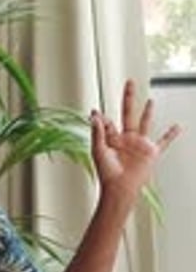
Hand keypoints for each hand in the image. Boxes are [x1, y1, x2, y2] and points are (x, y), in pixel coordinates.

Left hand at [90, 79, 179, 202]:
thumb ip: (97, 131)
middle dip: (129, 98)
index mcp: (112, 138)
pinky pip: (163, 142)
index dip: (101, 117)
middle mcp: (126, 138)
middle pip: (128, 113)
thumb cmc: (107, 173)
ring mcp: (139, 144)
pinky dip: (171, 135)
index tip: (95, 111)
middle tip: (129, 83)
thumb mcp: (98, 150)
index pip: (108, 121)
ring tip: (150, 101)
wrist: (119, 188)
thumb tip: (94, 114)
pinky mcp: (150, 152)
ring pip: (145, 122)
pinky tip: (177, 127)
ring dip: (148, 111)